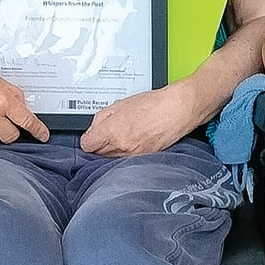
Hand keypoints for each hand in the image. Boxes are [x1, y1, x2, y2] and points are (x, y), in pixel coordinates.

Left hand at [80, 83, 198, 156]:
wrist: (177, 110)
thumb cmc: (153, 104)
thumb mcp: (120, 104)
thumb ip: (101, 118)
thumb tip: (93, 129)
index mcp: (112, 130)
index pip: (87, 145)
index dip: (88, 139)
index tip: (92, 136)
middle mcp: (121, 145)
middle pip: (98, 154)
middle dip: (100, 145)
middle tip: (108, 134)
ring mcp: (133, 155)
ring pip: (111, 159)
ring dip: (113, 151)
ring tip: (123, 137)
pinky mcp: (144, 159)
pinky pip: (126, 160)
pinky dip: (126, 154)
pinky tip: (133, 142)